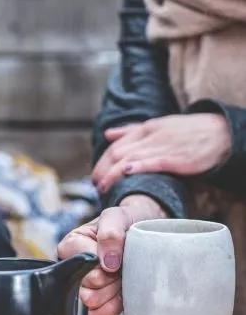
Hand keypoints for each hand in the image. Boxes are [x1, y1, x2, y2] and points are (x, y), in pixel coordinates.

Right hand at [57, 195, 166, 314]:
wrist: (147, 231)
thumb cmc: (126, 220)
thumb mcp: (117, 216)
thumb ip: (110, 233)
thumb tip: (107, 263)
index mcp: (73, 245)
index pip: (80, 263)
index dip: (100, 265)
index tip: (115, 261)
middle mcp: (76, 266)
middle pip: (86, 286)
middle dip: (108, 281)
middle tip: (122, 270)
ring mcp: (89, 285)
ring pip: (92, 301)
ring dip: (111, 294)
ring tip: (122, 281)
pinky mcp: (101, 299)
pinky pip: (99, 313)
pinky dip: (112, 309)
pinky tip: (121, 301)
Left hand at [92, 114, 231, 192]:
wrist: (220, 133)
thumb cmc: (187, 131)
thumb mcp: (157, 126)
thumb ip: (131, 130)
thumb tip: (107, 134)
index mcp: (145, 129)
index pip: (115, 146)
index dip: (101, 162)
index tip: (94, 176)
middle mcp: (150, 136)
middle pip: (117, 153)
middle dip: (102, 170)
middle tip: (95, 185)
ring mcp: (161, 146)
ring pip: (129, 158)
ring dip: (112, 174)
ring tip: (102, 188)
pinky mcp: (175, 158)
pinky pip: (151, 162)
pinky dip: (136, 166)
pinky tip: (124, 173)